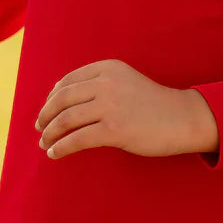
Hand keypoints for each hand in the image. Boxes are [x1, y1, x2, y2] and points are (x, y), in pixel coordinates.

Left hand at [35, 59, 219, 159]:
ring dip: (50, 133)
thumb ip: (98, 85)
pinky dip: (61, 147)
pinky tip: (54, 154)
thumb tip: (62, 100)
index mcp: (107, 68)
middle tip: (39, 128)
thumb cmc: (153, 105)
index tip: (46, 111)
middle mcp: (106, 83)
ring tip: (45, 143)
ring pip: (65, 119)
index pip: (67, 81)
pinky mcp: (114, 130)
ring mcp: (110, 106)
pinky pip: (77, 139)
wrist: (183, 118)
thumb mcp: (125, 82)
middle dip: (45, 116)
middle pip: (62, 99)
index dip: (52, 98)